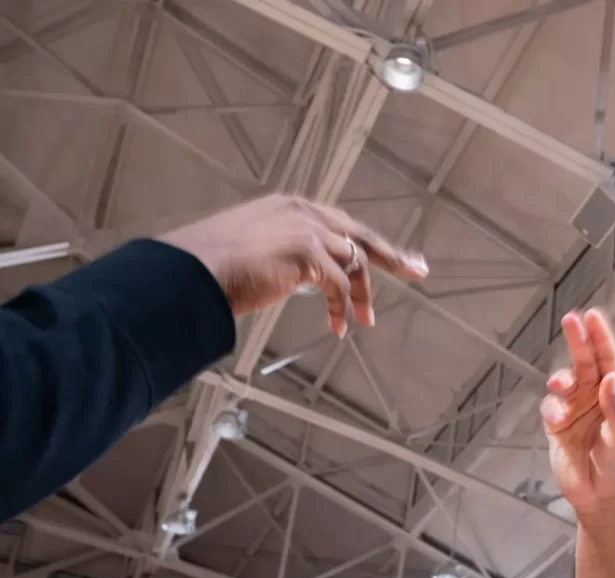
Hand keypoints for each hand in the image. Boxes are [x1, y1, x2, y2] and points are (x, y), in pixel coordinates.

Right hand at [158, 194, 428, 337]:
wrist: (190, 271)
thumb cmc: (211, 265)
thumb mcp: (254, 247)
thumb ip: (284, 252)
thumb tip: (298, 274)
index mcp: (290, 207)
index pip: (341, 224)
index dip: (366, 242)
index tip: (393, 255)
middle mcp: (302, 212)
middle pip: (359, 236)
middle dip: (391, 255)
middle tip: (418, 270)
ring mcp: (306, 230)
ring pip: (353, 262)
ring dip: (360, 296)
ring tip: (363, 321)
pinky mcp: (307, 254)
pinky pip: (338, 285)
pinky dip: (342, 307)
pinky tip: (338, 326)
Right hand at [541, 309, 614, 518]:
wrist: (599, 497)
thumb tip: (611, 379)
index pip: (610, 360)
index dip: (602, 338)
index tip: (594, 316)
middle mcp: (595, 397)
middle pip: (585, 362)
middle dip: (578, 341)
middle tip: (571, 320)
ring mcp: (575, 409)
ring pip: (564, 381)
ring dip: (561, 377)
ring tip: (561, 383)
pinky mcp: (557, 425)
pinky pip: (550, 407)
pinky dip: (551, 408)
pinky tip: (557, 418)